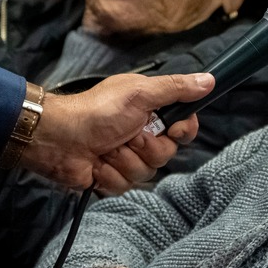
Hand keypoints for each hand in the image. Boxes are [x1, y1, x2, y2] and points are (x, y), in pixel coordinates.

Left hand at [17, 73, 209, 190]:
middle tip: (127, 134)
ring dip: (124, 161)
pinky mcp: (112, 177)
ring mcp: (126, 157)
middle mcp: (141, 133)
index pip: (184, 127)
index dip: (182, 131)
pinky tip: (96, 164)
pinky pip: (126, 187)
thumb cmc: (96, 111)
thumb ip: (175, 89)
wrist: (59, 138)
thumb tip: (209, 80)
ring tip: (106, 148)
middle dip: (145, 147)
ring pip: (146, 173)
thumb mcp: (139, 94)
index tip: (173, 127)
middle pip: (167, 154)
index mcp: (150, 110)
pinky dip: (110, 175)